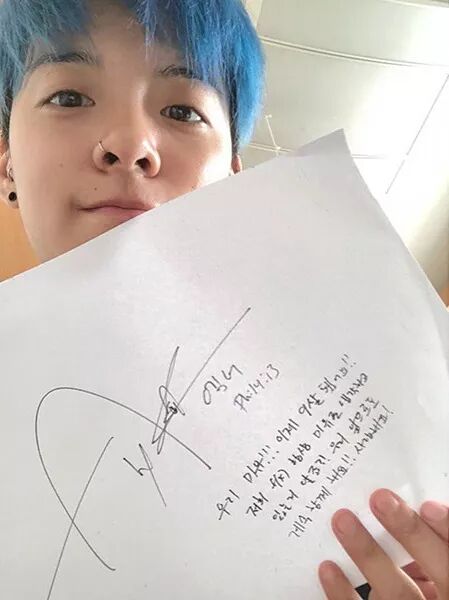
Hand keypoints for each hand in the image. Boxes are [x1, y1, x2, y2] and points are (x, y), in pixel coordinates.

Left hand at [318, 489, 448, 598]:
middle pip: (434, 572)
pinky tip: (328, 567)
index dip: (446, 531)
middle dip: (409, 533)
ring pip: (395, 592)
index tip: (428, 507)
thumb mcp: (437, 567)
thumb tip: (412, 507)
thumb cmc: (425, 587)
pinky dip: (342, 592)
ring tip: (343, 520)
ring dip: (367, 553)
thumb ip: (431, 544)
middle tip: (380, 499)